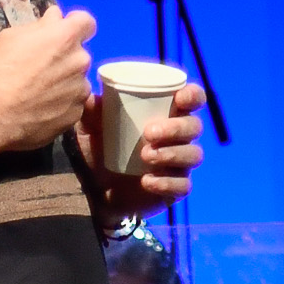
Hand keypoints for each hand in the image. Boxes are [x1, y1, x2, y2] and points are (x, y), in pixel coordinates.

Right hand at [0, 7, 98, 155]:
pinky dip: (62, 104)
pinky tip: (41, 108)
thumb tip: (54, 19)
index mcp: (65, 38)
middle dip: (65, 56)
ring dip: (65, 82)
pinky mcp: (76, 114)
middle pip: (79, 54)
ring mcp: (80, 90)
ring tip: (39, 92)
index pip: (86, 22)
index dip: (74, 25)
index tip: (61, 32)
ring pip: (77, 80)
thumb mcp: (10, 38)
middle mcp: (80, 62)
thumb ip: (39, 26)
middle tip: (41, 67)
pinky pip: (73, 103)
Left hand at [91, 76, 206, 217]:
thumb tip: (89, 97)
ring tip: (145, 155)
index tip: (181, 98)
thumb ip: (91, 111)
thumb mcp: (90, 128)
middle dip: (176, 128)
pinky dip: (167, 182)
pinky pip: (183, 186)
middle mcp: (178, 137)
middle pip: (194, 127)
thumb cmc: (99, 148)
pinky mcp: (174, 188)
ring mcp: (179, 163)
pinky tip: (147, 181)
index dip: (194, 95)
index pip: (193, 99)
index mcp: (166, 113)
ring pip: (193, 155)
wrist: (92, 188)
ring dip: (172, 153)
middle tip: (149, 132)